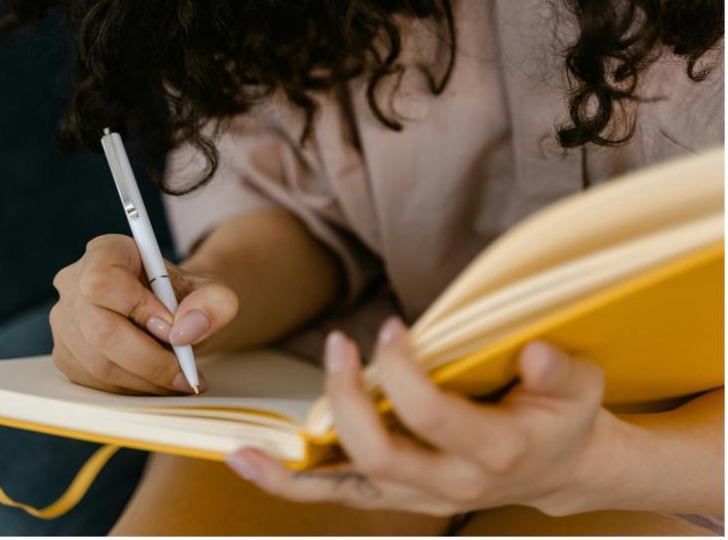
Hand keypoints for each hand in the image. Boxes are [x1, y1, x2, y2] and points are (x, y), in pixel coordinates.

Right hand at [50, 234, 237, 394]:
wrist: (174, 317)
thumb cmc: (186, 299)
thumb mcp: (212, 292)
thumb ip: (212, 302)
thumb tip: (187, 330)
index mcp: (106, 252)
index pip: (105, 282)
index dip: (139, 309)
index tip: (173, 327)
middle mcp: (74, 283)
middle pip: (100, 331)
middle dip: (150, 360)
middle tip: (186, 374)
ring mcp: (64, 321)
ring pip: (98, 364)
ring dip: (145, 380)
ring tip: (179, 380)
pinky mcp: (65, 354)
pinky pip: (94, 382)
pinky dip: (132, 389)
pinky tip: (157, 382)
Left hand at [225, 317, 624, 516]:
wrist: (559, 468)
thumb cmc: (564, 417)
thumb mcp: (579, 386)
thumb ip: (558, 371)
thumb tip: (533, 354)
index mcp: (497, 452)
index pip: (434, 417)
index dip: (404, 372)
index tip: (392, 329)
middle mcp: (452, 484)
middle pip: (382, 454)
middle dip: (349, 399)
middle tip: (338, 345)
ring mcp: (421, 496)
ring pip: (349, 487)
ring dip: (297, 464)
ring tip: (246, 444)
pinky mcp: (398, 494)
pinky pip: (338, 494)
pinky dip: (292, 483)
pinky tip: (251, 463)